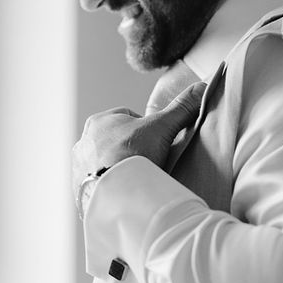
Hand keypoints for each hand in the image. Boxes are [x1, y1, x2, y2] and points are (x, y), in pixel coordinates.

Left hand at [72, 81, 206, 193]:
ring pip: (105, 165)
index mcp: (99, 122)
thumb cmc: (134, 154)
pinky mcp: (79, 191)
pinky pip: (98, 188)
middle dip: (130, 151)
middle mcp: (84, 142)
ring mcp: (78, 168)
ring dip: (118, 171)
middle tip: (149, 163)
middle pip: (114, 142)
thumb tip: (204, 86)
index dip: (145, 130)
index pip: (126, 119)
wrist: (115, 194)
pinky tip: (126, 195)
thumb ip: (182, 108)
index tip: (156, 144)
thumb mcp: (163, 127)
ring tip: (138, 182)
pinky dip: (110, 190)